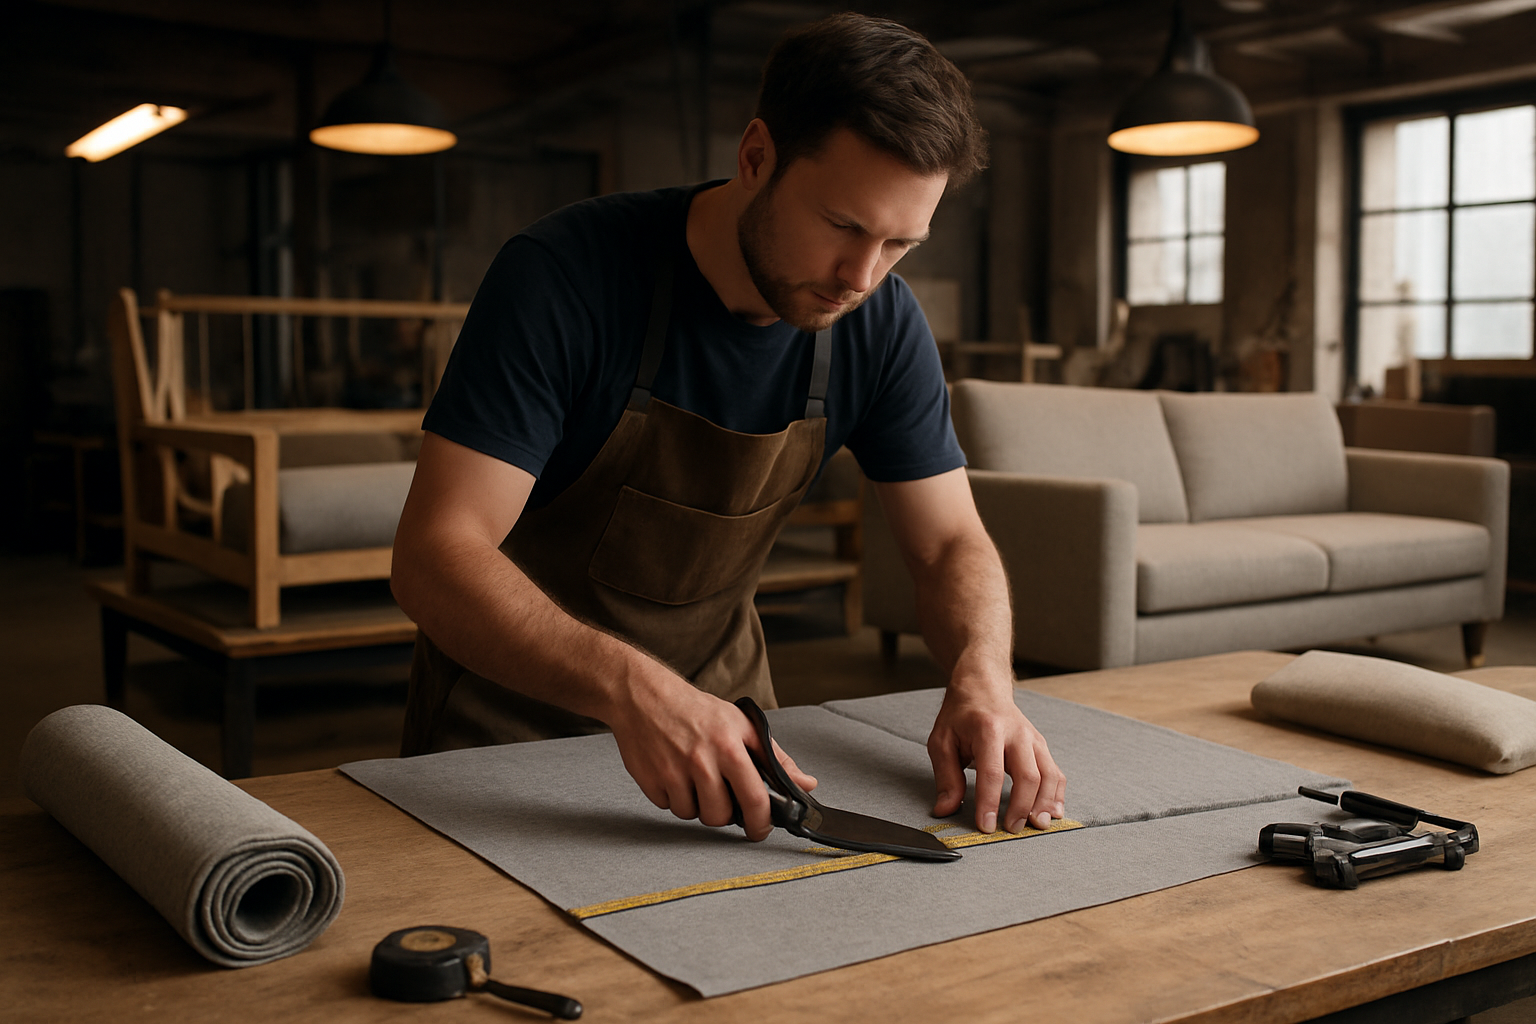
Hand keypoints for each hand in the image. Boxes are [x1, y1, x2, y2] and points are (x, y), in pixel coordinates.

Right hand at [607, 674, 815, 841]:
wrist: (643, 696)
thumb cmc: (695, 709)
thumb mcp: (741, 724)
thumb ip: (775, 758)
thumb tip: (806, 783)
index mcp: (730, 746)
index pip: (754, 799)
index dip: (761, 823)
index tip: (760, 830)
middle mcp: (702, 761)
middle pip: (720, 816)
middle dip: (724, 814)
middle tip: (722, 797)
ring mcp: (673, 772)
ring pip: (693, 815)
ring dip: (697, 805)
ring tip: (695, 780)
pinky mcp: (650, 780)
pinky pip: (669, 807)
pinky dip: (674, 798)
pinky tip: (674, 775)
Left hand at [927, 675, 1064, 833]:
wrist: (983, 687)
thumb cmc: (961, 716)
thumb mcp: (941, 741)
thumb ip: (945, 777)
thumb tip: (946, 809)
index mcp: (987, 729)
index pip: (991, 772)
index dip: (989, 803)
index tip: (986, 826)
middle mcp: (1016, 733)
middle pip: (1028, 776)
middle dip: (1021, 807)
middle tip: (1010, 830)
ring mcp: (1033, 739)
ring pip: (1048, 775)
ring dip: (1044, 804)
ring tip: (1036, 825)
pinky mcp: (1042, 746)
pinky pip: (1056, 773)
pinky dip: (1057, 795)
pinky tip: (1052, 813)